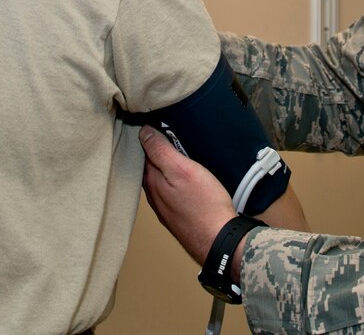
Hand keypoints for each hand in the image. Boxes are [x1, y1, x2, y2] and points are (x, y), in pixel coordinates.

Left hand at [140, 125, 236, 265]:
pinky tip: (185, 179)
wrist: (220, 241)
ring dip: (166, 167)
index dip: (150, 135)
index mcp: (152, 181)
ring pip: (161, 180)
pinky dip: (174, 181)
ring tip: (178, 152)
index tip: (157, 122)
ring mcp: (166, 207)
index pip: (143, 152)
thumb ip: (161, 151)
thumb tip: (144, 132)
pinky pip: (171, 192)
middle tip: (169, 134)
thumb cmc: (205, 206)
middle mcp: (154, 196)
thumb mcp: (183, 170)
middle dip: (157, 151)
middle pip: (151, 166)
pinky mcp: (178, 216)